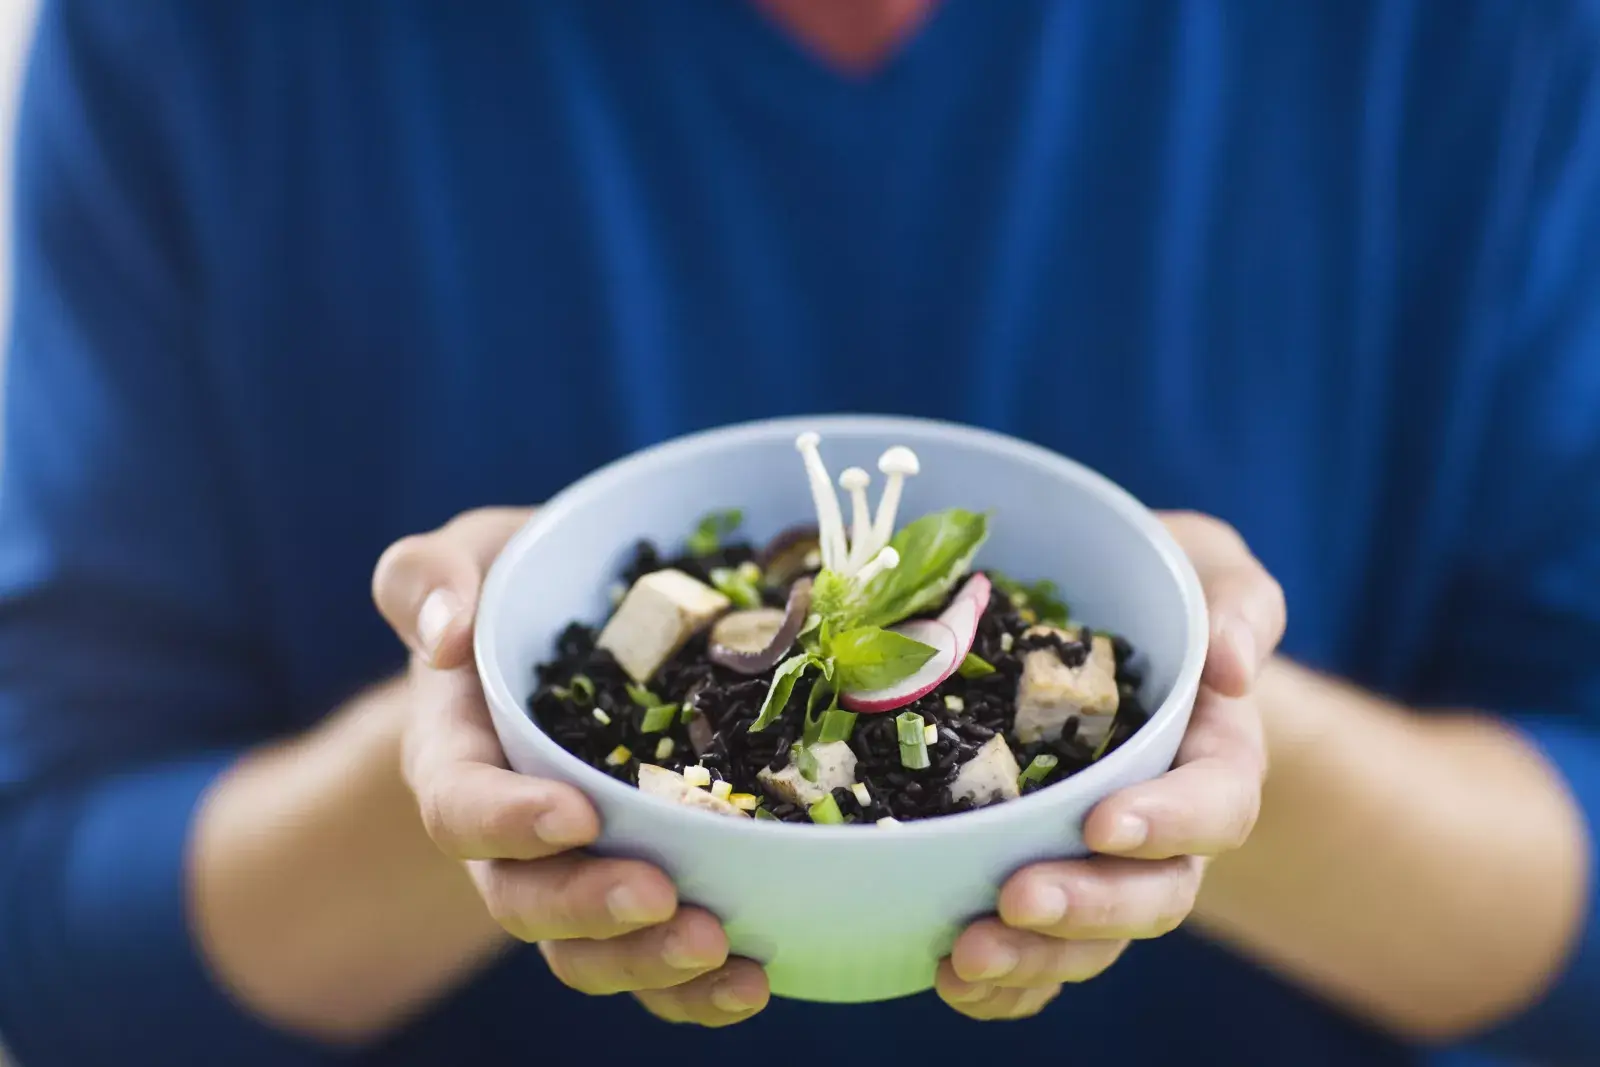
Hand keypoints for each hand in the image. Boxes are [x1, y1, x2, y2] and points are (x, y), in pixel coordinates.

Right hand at [373, 508, 769, 1026]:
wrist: (570, 639)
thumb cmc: (518, 590)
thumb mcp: (471, 556)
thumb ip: (429, 579)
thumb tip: (446, 637)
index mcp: (458, 754)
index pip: (459, 807)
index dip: (509, 823)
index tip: (576, 813)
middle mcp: (506, 834)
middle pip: (524, 902)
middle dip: (590, 909)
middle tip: (663, 897)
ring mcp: (572, 873)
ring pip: (588, 953)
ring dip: (650, 967)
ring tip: (726, 953)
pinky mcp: (637, 893)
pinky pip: (652, 965)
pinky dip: (697, 990)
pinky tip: (754, 979)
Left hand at [938, 512, 1285, 1018]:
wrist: (1114, 631)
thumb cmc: (1163, 587)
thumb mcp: (1206, 568)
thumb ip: (1236, 604)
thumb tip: (1231, 664)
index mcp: (1216, 755)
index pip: (1218, 806)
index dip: (1169, 824)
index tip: (1103, 822)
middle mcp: (1170, 829)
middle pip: (1153, 896)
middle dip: (1088, 908)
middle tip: (1015, 898)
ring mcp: (1108, 867)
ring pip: (1091, 941)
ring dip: (1034, 958)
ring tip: (964, 955)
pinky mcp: (1051, 883)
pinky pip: (1039, 957)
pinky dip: (1001, 984)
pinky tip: (947, 978)